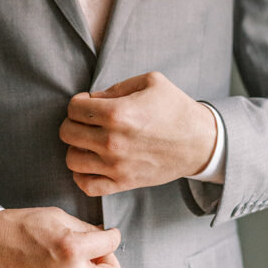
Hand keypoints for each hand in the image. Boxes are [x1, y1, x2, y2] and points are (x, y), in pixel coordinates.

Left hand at [59, 71, 216, 196]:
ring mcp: (116, 165)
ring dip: (76, 148)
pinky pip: (86, 186)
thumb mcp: (150, 82)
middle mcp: (112, 141)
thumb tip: (92, 99)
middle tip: (87, 121)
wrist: (200, 142)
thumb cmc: (175, 108)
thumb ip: (116, 87)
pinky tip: (91, 164)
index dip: (77, 102)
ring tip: (89, 142)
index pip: (73, 108)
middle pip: (67, 133)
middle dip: (73, 123)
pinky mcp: (123, 183)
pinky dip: (82, 176)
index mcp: (117, 113)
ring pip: (72, 160)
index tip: (88, 103)